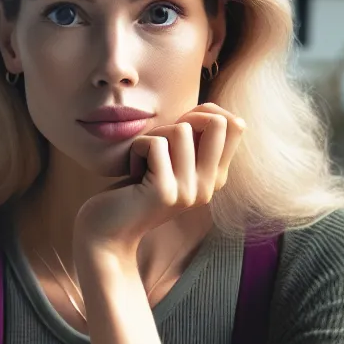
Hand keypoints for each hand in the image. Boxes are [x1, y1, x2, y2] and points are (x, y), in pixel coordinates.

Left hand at [73, 102, 245, 257]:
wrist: (107, 233)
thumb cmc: (134, 190)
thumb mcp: (171, 163)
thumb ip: (193, 143)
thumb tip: (208, 110)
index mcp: (214, 178)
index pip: (236, 126)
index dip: (207, 112)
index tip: (181, 125)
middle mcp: (208, 187)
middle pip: (218, 123)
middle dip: (185, 117)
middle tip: (162, 139)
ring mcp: (188, 191)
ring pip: (180, 130)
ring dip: (153, 136)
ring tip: (143, 160)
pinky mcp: (164, 192)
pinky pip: (154, 144)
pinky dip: (136, 148)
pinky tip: (132, 172)